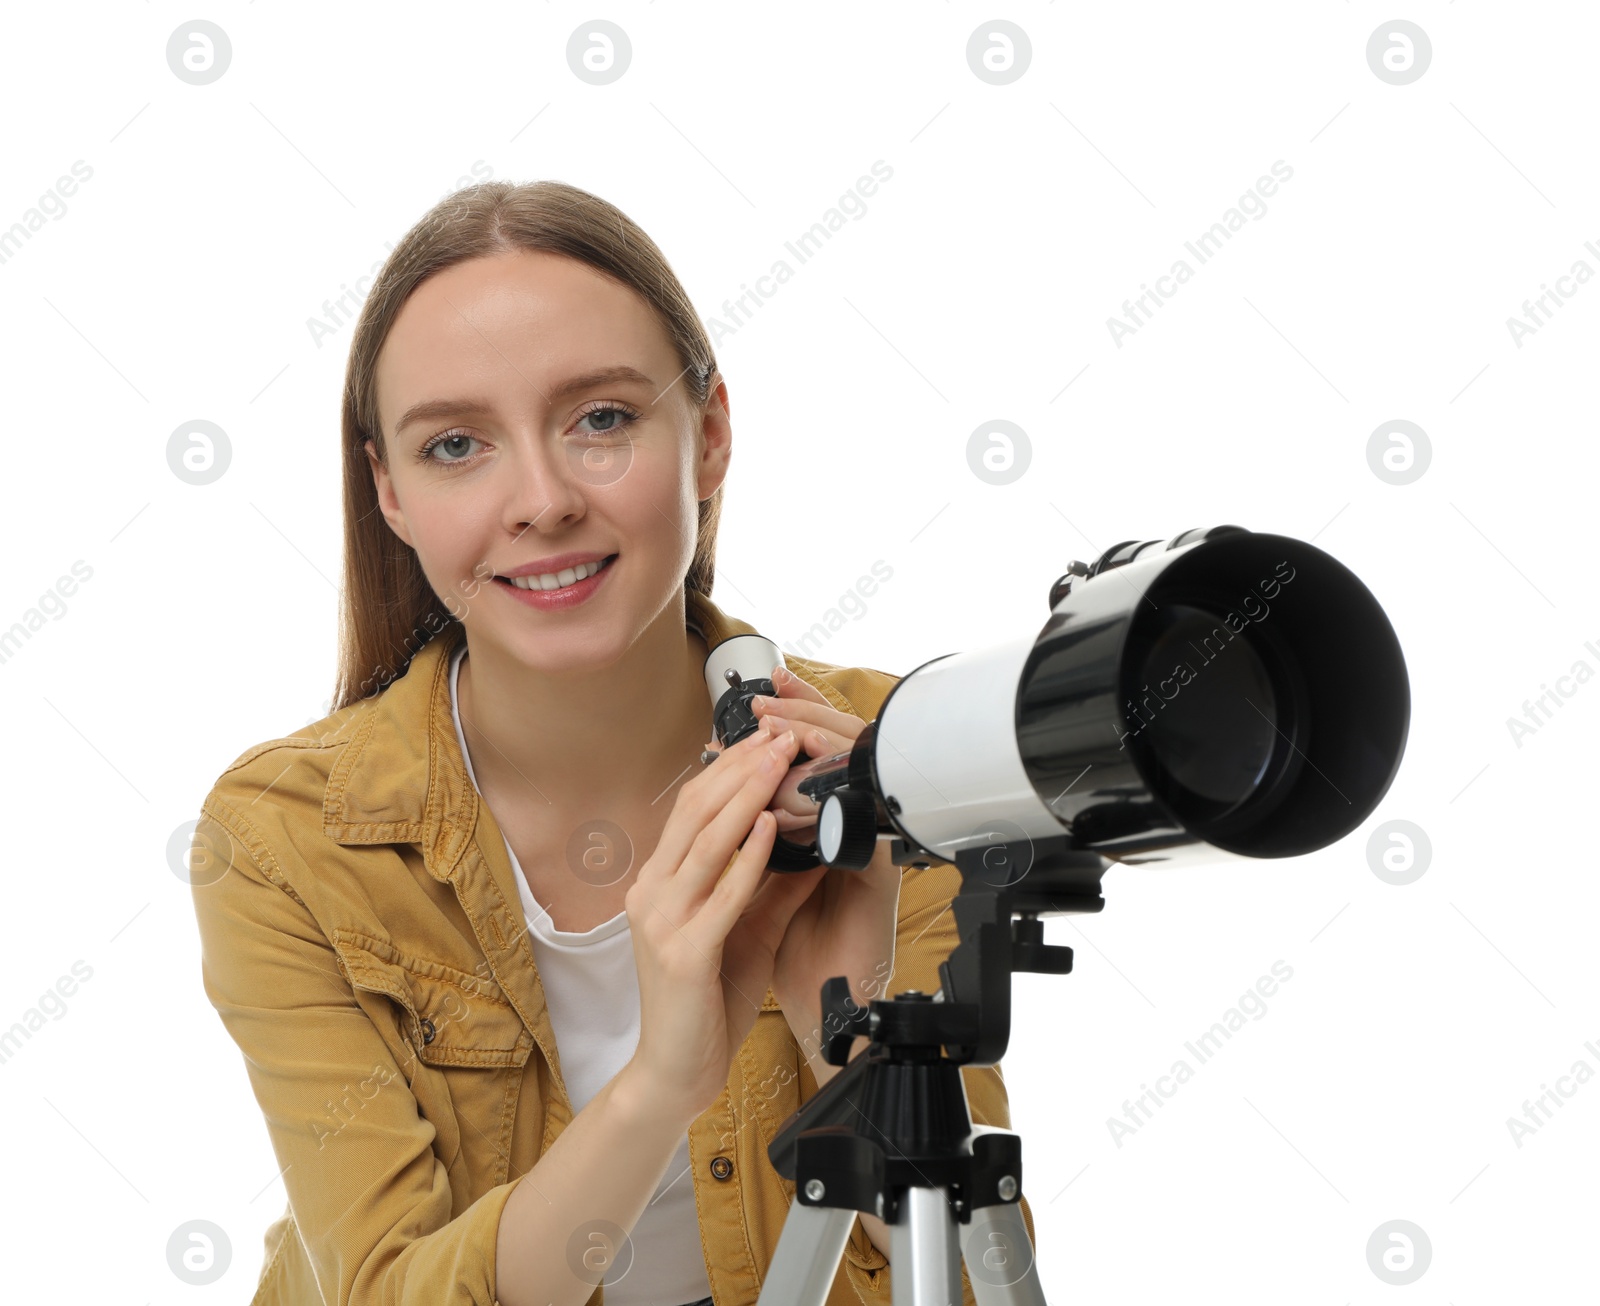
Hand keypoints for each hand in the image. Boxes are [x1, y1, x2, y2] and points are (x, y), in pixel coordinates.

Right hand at [624, 720, 824, 1125]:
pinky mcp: (683, 953)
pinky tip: (770, 827)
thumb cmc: (707, 1002)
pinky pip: (722, 894)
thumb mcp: (746, 930)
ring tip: (780, 762)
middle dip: (741, 768)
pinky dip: (747, 856)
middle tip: (779, 734)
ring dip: (747, 796)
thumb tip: (815, 841)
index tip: (766, 737)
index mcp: (658, 883)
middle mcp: (651, 893)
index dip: (728, 768)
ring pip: (706, 842)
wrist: (674, 1072)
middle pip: (695, 811)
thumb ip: (772, 886)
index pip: (691, 808)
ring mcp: (662, 921)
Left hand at [735, 668, 901, 1036]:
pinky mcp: (879, 882)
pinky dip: (834, 807)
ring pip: (855, 783)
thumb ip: (755, 854)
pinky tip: (802, 791)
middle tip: (773, 691)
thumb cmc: (786, 963)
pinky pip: (860, 834)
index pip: (812, 767)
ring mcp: (869, 858)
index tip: (756, 700)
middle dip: (806, 719)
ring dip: (820, 747)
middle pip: (840, 758)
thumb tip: (729, 812)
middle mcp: (853, 840)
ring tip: (785, 720)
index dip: (792, 727)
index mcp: (826, 839)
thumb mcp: (759, 895)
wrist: (815, 1018)